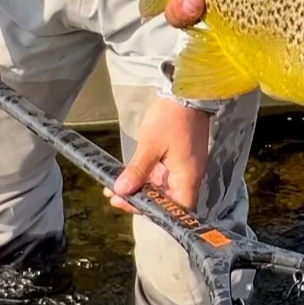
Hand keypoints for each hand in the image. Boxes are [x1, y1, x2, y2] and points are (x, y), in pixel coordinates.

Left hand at [105, 96, 211, 211]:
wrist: (187, 92)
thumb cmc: (172, 118)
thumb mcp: (150, 145)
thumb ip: (137, 171)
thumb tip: (121, 191)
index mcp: (187, 177)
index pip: (175, 209)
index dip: (153, 212)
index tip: (129, 204)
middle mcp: (188, 176)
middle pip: (166, 200)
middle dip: (140, 200)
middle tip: (115, 196)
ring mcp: (184, 166)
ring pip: (162, 187)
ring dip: (140, 188)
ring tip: (115, 188)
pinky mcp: (179, 157)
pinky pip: (163, 174)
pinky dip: (146, 177)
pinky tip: (128, 175)